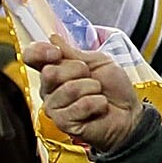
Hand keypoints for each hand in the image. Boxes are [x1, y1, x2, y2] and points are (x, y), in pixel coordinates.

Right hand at [29, 41, 153, 152]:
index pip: (32, 57)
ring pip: (69, 89)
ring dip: (92, 89)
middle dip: (78, 71)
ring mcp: (54, 107)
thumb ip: (73, 53)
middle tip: (90, 78)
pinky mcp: (64, 123)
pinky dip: (97, 103)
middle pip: (49, 72)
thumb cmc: (114, 88)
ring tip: (97, 94)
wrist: (129, 111)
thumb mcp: (97, 61)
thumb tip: (53, 39)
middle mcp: (49, 89)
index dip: (40, 52)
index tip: (56, 53)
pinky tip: (97, 108)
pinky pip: (80, 105)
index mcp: (55, 70)